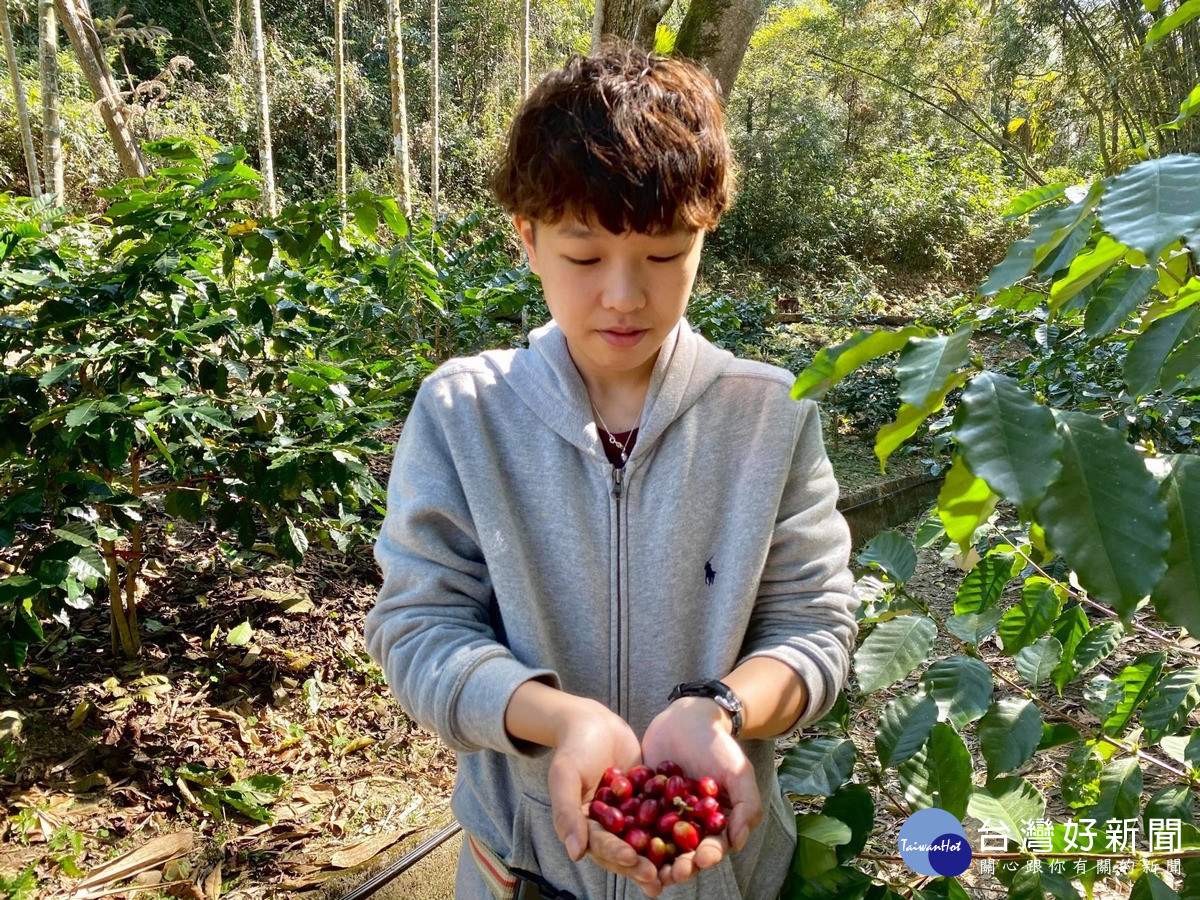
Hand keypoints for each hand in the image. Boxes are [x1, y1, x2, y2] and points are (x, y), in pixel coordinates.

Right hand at [547, 698, 665, 895]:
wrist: (593, 721)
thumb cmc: (574, 747)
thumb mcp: (565, 776)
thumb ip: (567, 813)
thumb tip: (575, 853)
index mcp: (586, 827)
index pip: (601, 846)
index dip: (616, 854)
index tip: (631, 859)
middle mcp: (609, 826)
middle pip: (626, 850)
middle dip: (641, 864)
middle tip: (659, 875)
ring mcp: (629, 815)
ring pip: (646, 839)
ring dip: (661, 856)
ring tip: (677, 869)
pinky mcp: (647, 801)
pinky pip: (661, 816)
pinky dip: (675, 827)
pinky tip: (694, 835)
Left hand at [640, 697, 762, 887]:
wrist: (687, 718)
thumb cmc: (717, 745)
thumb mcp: (738, 771)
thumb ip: (746, 805)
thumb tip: (738, 843)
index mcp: (713, 825)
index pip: (711, 847)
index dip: (706, 857)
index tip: (699, 860)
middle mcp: (687, 826)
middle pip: (683, 853)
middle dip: (677, 866)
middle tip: (670, 873)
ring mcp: (662, 816)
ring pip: (656, 844)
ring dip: (650, 860)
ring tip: (644, 866)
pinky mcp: (640, 803)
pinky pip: (632, 821)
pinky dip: (626, 833)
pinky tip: (619, 841)